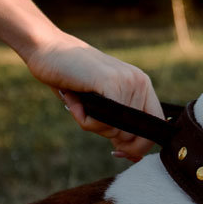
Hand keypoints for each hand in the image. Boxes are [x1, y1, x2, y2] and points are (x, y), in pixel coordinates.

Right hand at [24, 32, 163, 161]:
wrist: (47, 48)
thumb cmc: (72, 80)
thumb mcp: (100, 105)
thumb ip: (118, 126)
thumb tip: (133, 156)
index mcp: (142, 87)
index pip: (155, 127)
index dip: (139, 146)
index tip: (118, 153)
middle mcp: (140, 83)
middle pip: (132, 135)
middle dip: (106, 133)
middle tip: (86, 112)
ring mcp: (128, 82)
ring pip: (116, 131)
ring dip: (91, 124)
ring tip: (78, 102)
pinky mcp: (111, 83)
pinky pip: (105, 122)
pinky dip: (85, 119)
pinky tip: (75, 101)